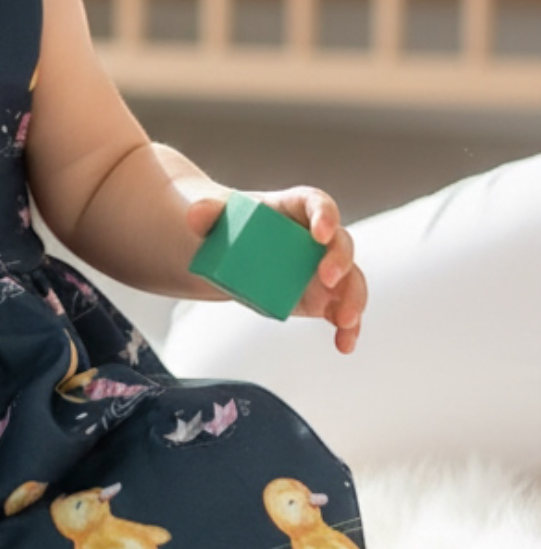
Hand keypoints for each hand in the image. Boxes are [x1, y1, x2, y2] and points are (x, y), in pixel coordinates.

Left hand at [185, 187, 366, 354]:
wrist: (227, 253)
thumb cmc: (228, 226)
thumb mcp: (214, 216)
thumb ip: (206, 213)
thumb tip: (196, 215)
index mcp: (295, 208)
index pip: (318, 204)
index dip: (325, 216)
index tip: (320, 232)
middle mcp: (318, 237)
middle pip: (341, 243)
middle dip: (340, 260)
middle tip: (327, 277)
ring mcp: (322, 267)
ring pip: (351, 280)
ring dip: (353, 298)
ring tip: (345, 319)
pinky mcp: (321, 296)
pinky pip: (341, 311)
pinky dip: (347, 328)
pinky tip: (344, 344)